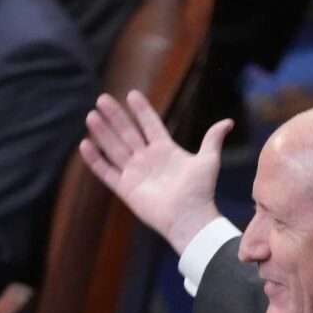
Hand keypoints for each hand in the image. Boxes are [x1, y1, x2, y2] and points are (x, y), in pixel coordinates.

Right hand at [78, 90, 229, 252]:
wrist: (190, 218)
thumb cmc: (201, 191)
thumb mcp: (208, 160)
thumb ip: (213, 139)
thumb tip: (228, 122)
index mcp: (165, 150)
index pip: (150, 125)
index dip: (142, 111)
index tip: (132, 94)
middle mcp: (148, 160)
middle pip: (128, 133)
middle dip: (115, 117)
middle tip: (102, 98)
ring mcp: (135, 173)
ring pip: (115, 148)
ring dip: (103, 133)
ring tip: (92, 116)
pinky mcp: (126, 189)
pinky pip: (107, 172)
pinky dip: (95, 160)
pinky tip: (85, 144)